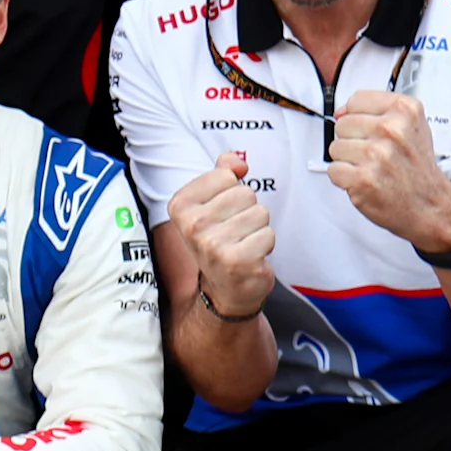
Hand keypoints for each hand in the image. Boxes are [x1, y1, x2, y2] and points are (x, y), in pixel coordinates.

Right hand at [168, 152, 275, 318]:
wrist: (224, 289)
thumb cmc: (219, 240)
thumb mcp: (213, 203)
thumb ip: (223, 173)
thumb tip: (237, 161)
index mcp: (181, 205)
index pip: (226, 174)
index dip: (231, 191)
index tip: (221, 212)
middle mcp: (193, 226)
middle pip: (245, 193)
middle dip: (247, 210)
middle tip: (234, 231)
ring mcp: (214, 245)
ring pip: (260, 212)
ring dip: (257, 228)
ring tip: (242, 243)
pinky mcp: (238, 262)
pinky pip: (268, 234)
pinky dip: (264, 245)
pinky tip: (250, 257)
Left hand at [326, 90, 450, 256]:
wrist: (430, 204)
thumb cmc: (417, 168)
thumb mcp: (411, 126)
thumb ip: (378, 112)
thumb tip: (341, 112)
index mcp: (405, 111)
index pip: (356, 100)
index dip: (357, 116)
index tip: (368, 129)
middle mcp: (391, 130)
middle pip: (342, 124)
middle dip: (353, 140)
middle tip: (374, 155)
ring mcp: (376, 154)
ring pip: (335, 147)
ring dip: (348, 161)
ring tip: (371, 168)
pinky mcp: (363, 178)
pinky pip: (333, 170)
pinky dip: (345, 179)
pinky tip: (366, 181)